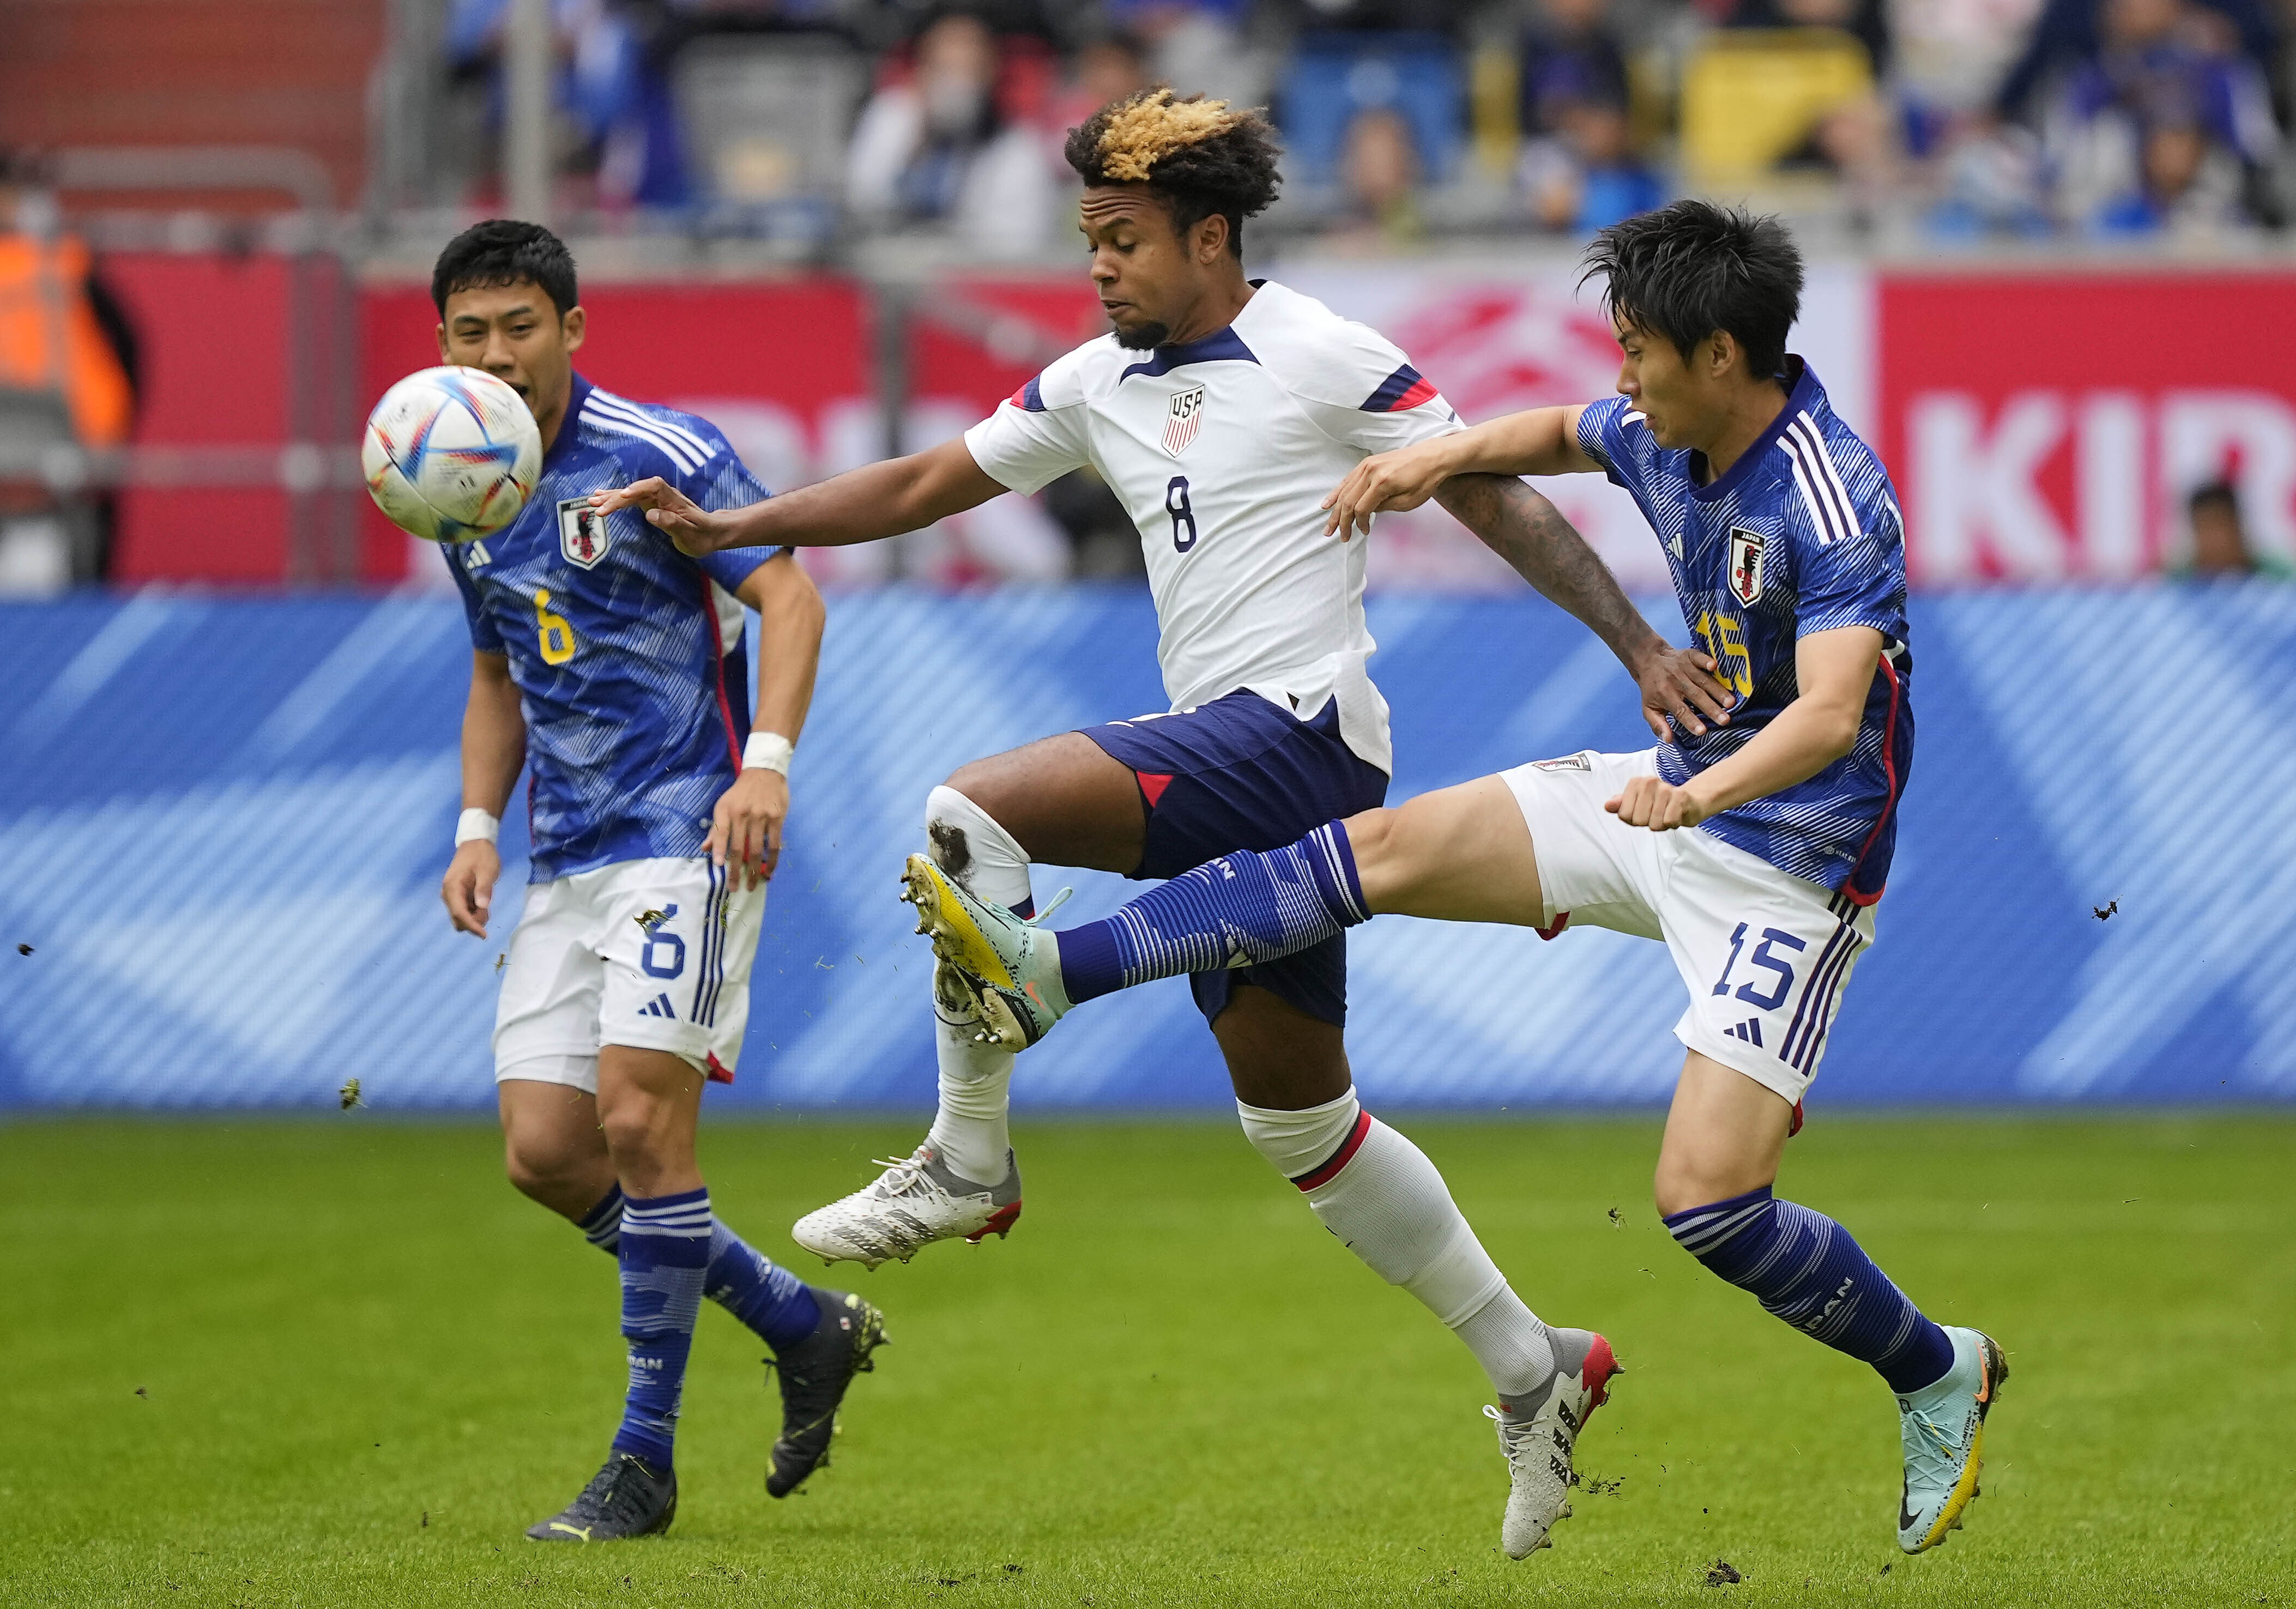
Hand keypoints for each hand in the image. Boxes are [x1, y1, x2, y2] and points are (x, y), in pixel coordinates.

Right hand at [442, 840, 500, 936]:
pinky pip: (463, 909)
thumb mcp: (487, 871)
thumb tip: (482, 907)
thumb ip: (483, 889)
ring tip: (486, 903)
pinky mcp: (456, 894)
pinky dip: (473, 911)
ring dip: (474, 917)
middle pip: (458, 918)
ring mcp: (451, 894)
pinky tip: (482, 902)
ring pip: (460, 916)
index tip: (484, 935)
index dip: (471, 926)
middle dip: (473, 921)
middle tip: (488, 911)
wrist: (476, 843)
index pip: (459, 913)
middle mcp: (448, 893)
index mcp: (452, 887)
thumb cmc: (482, 856)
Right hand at [589, 477, 730, 555]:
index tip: (624, 495)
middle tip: (598, 507)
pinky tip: (602, 497)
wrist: (711, 533)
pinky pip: (632, 500)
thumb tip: (650, 514)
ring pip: (631, 494)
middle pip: (637, 490)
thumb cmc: (702, 535)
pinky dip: (617, 500)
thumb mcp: (689, 534)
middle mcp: (664, 495)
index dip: (638, 488)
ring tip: (592, 501)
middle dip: (617, 497)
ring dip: (612, 497)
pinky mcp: (652, 504)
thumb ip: (671, 523)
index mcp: (674, 500)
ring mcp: (656, 499)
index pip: (655, 486)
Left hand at [710, 768, 787, 889]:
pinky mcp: (777, 818)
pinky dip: (772, 860)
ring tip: (754, 885)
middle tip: (735, 887)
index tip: (719, 866)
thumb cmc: (741, 792)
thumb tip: (704, 850)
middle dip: (736, 870)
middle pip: (738, 847)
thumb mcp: (723, 805)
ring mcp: (761, 817)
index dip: (719, 850)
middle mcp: (742, 814)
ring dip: (755, 870)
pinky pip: (774, 844)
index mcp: (726, 811)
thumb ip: (716, 829)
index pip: (720, 833)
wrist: (764, 772)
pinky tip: (770, 871)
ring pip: (757, 849)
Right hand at [1321, 441, 1454, 539]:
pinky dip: (1337, 492)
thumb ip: (1384, 508)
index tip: (1364, 532)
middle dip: (1341, 521)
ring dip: (1335, 510)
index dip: (1360, 523)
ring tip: (1328, 526)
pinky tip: (1328, 503)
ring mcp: (1367, 465)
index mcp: (1383, 483)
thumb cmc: (1424, 480)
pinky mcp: (1367, 462)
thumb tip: (1365, 513)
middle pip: (1348, 501)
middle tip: (1338, 536)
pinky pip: (1347, 480)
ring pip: (1344, 491)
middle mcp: (1371, 472)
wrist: (1432, 456)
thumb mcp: (1408, 502)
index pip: (1362, 508)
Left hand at [1605, 775, 1709, 831]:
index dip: (1633, 819)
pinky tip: (1676, 815)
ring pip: (1653, 823)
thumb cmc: (1661, 804)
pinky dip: (1672, 824)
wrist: (1691, 801)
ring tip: (1666, 814)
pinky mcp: (1680, 797)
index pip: (1624, 814)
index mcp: (1636, 783)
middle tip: (1657, 814)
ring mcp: (1665, 789)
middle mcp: (1649, 782)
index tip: (1644, 811)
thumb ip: (1621, 805)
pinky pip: (1668, 822)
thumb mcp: (1638, 804)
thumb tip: (1607, 806)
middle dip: (1648, 823)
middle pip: (1637, 820)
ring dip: (1661, 824)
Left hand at [1632, 643, 1735, 739]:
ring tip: (1731, 703)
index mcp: (1665, 696)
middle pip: (1696, 696)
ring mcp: (1684, 668)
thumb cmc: (1652, 689)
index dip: (1691, 721)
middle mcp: (1676, 682)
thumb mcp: (1649, 709)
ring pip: (1703, 680)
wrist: (1648, 660)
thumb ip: (1658, 724)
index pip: (1680, 711)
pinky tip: (1715, 666)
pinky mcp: (1689, 656)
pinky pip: (1699, 657)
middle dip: (1711, 709)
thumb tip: (1669, 740)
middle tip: (1725, 720)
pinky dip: (1706, 661)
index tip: (1702, 731)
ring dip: (1717, 691)